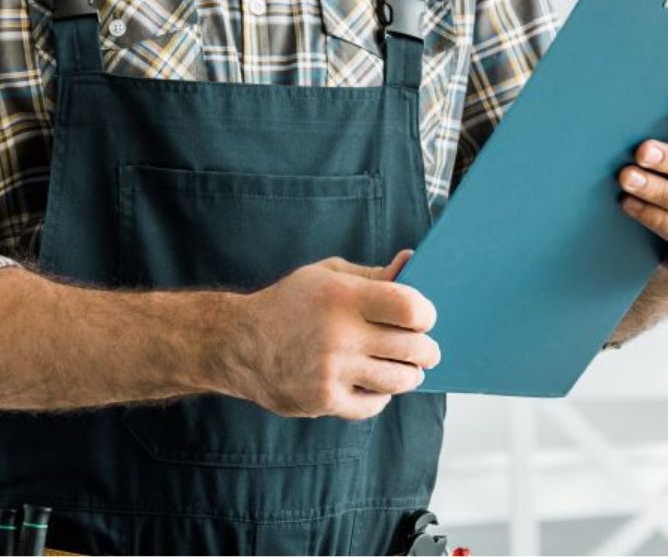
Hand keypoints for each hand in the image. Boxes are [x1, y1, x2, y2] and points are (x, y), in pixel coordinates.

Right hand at [233, 249, 440, 421]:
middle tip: (426, 349)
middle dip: (427, 350)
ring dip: (409, 374)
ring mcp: (332, 371)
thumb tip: (412, 263)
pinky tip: (373, 382)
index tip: (423, 317)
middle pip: (413, 348)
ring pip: (399, 381)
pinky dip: (380, 395)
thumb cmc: (291, 302)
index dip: (426, 314)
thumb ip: (372, 275)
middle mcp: (339, 334)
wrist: (240, 342)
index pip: (409, 308)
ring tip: (405, 367)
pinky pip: (374, 404)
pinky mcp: (324, 400)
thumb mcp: (327, 275)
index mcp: (342, 296)